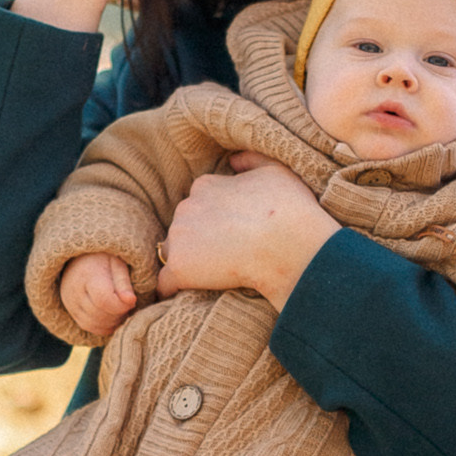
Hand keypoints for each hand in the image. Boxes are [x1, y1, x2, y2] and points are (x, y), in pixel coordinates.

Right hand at [59, 251, 136, 341]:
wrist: (81, 257)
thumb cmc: (104, 259)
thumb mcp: (118, 262)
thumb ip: (124, 282)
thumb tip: (130, 301)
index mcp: (86, 275)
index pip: (103, 300)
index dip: (121, 305)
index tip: (131, 299)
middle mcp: (74, 291)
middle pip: (100, 314)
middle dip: (119, 312)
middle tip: (127, 302)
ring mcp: (70, 304)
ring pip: (95, 324)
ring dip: (113, 321)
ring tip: (121, 307)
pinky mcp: (72, 312)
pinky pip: (90, 327)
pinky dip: (104, 326)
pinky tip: (113, 314)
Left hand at [157, 156, 336, 309]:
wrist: (289, 246)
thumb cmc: (290, 209)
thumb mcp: (276, 170)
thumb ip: (251, 160)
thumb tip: (233, 161)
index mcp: (205, 185)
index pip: (199, 202)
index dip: (215, 219)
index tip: (232, 233)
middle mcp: (186, 206)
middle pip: (184, 226)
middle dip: (200, 239)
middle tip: (228, 255)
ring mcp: (179, 237)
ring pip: (174, 252)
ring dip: (189, 262)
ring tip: (215, 276)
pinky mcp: (179, 268)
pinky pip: (165, 282)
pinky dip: (173, 288)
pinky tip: (185, 295)